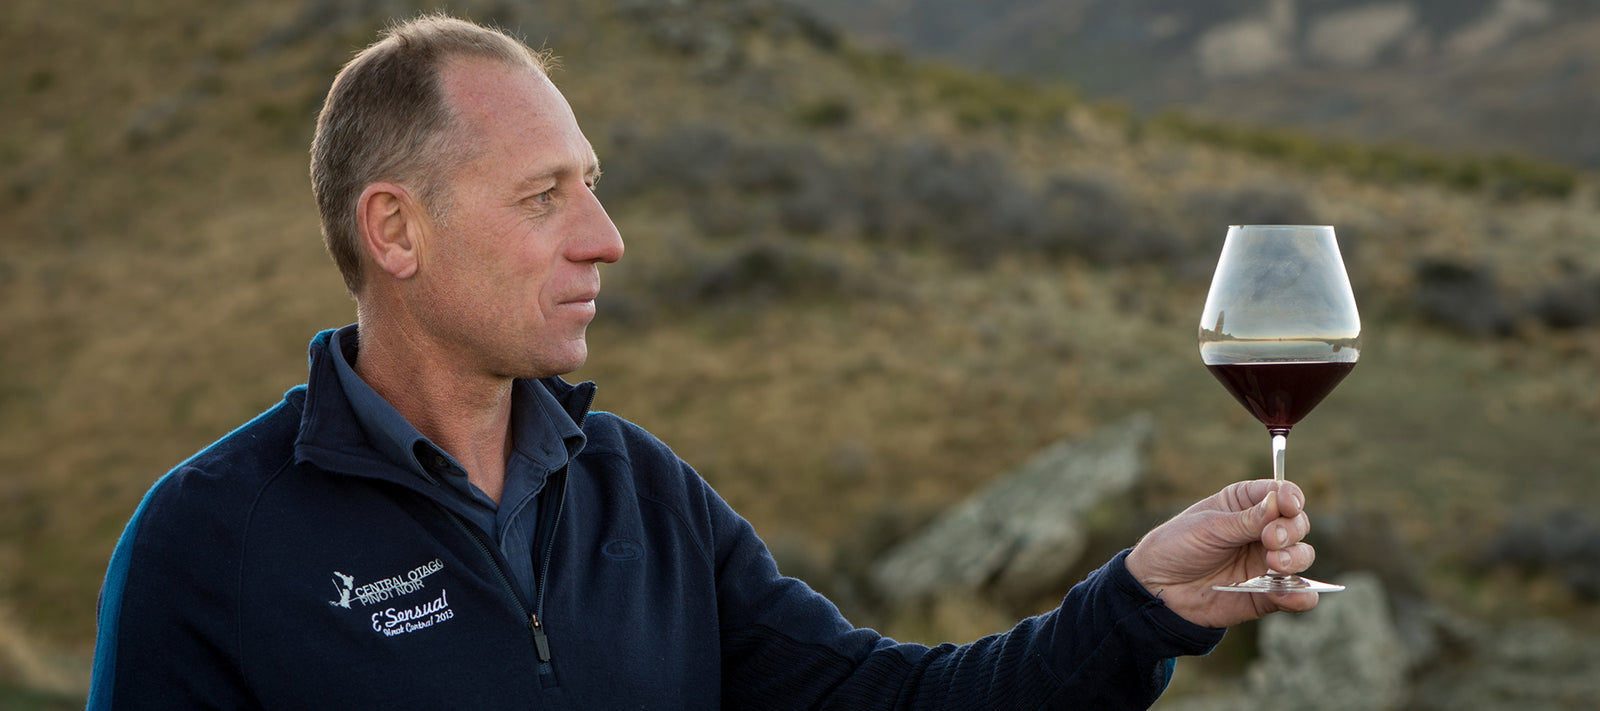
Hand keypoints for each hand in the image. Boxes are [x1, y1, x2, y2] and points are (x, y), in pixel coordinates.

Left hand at [1124, 479, 1319, 627]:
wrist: (1157, 588)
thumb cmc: (1177, 546)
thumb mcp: (1208, 527)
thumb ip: (1246, 520)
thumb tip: (1280, 504)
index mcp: (1246, 503)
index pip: (1282, 493)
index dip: (1290, 497)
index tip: (1288, 505)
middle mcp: (1262, 530)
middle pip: (1297, 524)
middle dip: (1290, 530)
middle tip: (1270, 539)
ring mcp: (1267, 562)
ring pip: (1303, 556)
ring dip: (1296, 558)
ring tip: (1274, 563)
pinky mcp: (1267, 593)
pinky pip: (1297, 595)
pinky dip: (1300, 596)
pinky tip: (1289, 594)